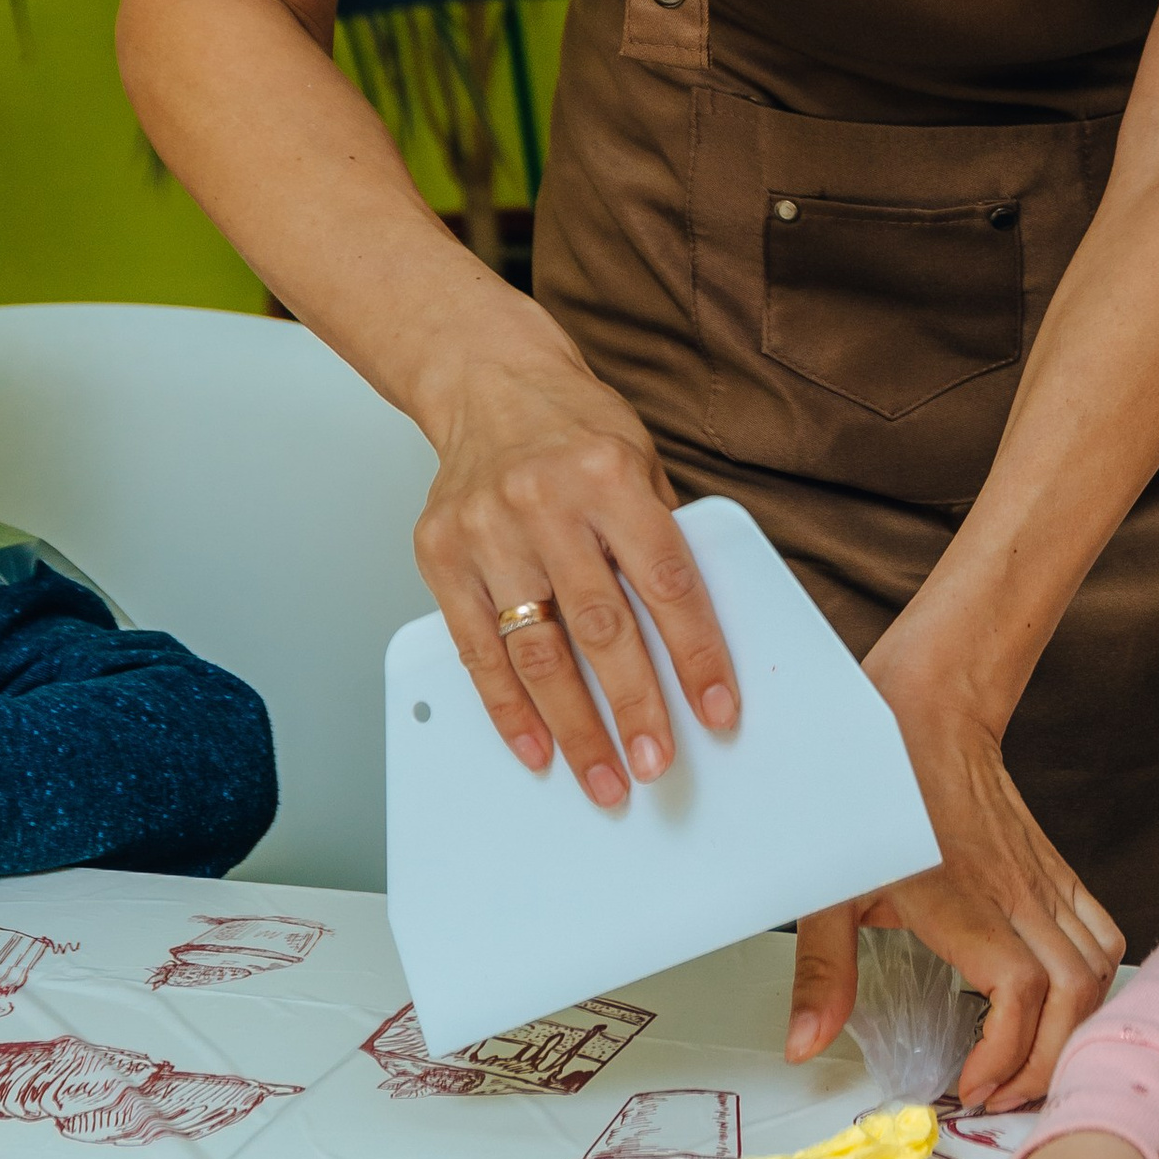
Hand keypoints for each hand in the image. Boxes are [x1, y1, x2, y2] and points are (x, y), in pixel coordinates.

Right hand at [412, 350, 737, 807]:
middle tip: (655, 764)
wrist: (487, 381)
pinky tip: (535, 747)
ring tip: (603, 776)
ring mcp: (488, 531)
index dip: (696, 653)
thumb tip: (693, 637)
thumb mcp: (640, 459)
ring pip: (536, 650)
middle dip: (633, 706)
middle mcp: (546, 503)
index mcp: (610, 476)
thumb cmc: (575, 427)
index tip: (716, 710)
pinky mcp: (441, 554)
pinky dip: (506, 706)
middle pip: (601, 626)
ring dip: (572, 726)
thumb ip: (660, 537)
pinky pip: (476, 648)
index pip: (666, 581)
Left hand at [787, 658, 1122, 1101]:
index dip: (1006, 1056)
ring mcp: (1042, 879)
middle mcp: (1017, 893)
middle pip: (1075, 994)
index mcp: (965, 901)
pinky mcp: (1053, 868)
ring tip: (1029, 1062)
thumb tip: (805, 1045)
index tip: (968, 1089)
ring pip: (1099, 966)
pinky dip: (1093, 978)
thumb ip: (821, 971)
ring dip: (1074, 1026)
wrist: (926, 706)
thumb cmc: (874, 790)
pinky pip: (1100, 930)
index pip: (1020, 993)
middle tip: (1000, 1095)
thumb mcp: (831, 884)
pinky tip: (1057, 1004)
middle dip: (1047, 1062)